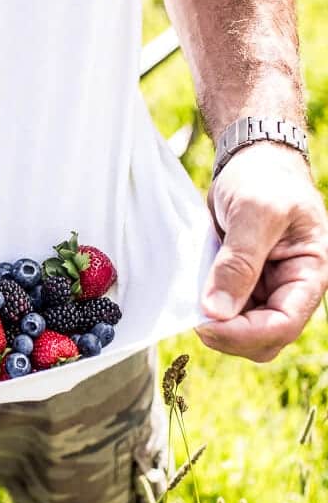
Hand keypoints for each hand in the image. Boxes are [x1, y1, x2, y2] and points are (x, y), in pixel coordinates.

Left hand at [196, 142, 327, 361]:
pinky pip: (226, 314)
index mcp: (309, 274)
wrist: (252, 162)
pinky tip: (195, 293)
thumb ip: (238, 262)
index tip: (207, 324)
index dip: (244, 333)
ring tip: (194, 298)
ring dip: (216, 325)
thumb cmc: (265, 179)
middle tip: (195, 315)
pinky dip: (208, 311)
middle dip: (229, 336)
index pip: (283, 325)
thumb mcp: (255, 212)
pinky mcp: (243, 287)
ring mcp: (266, 291)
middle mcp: (290, 290)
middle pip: (263, 340)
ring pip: (242, 333)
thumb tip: (217, 312)